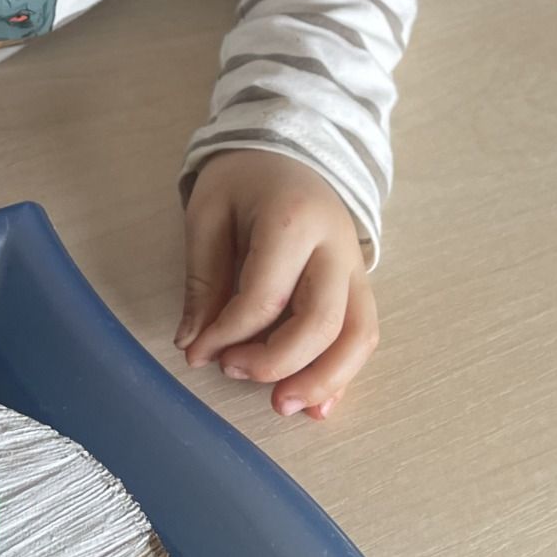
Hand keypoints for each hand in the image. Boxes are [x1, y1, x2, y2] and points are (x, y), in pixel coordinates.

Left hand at [179, 150, 377, 420]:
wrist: (287, 149)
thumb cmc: (242, 180)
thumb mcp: (207, 215)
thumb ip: (204, 280)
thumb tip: (193, 344)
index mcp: (293, 219)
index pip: (265, 297)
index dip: (227, 334)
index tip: (197, 352)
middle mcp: (335, 246)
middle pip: (323, 321)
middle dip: (277, 362)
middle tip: (233, 374)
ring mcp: (355, 266)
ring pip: (358, 335)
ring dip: (324, 379)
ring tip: (285, 406)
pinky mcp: (360, 283)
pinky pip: (363, 333)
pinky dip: (343, 373)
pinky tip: (316, 403)